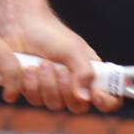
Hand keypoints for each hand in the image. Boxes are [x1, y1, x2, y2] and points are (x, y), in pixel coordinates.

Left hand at [0, 8, 123, 115]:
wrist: (22, 26)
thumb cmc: (52, 34)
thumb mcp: (74, 50)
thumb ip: (84, 72)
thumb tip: (85, 98)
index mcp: (92, 75)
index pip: (110, 99)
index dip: (107, 102)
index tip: (96, 95)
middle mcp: (75, 86)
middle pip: (78, 107)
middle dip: (66, 88)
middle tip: (59, 68)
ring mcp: (54, 91)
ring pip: (54, 105)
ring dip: (47, 83)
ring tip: (42, 63)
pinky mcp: (34, 91)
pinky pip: (35, 101)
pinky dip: (31, 84)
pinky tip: (29, 68)